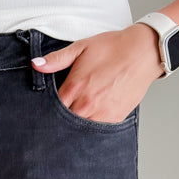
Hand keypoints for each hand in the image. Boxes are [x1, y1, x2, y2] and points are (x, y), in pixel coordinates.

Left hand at [31, 23, 165, 122]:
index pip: (51, 109)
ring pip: (80, 131)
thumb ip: (57, 59)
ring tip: (74, 121)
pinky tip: (89, 122)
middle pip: (64, 123)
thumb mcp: (82, 47)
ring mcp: (101, 114)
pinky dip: (92, 128)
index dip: (46, 111)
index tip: (44, 112)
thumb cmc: (113, 48)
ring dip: (76, 127)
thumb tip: (35, 64)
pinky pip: (97, 131)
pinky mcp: (114, 119)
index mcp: (75, 87)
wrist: (143, 52)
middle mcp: (87, 105)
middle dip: (59, 122)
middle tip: (57, 122)